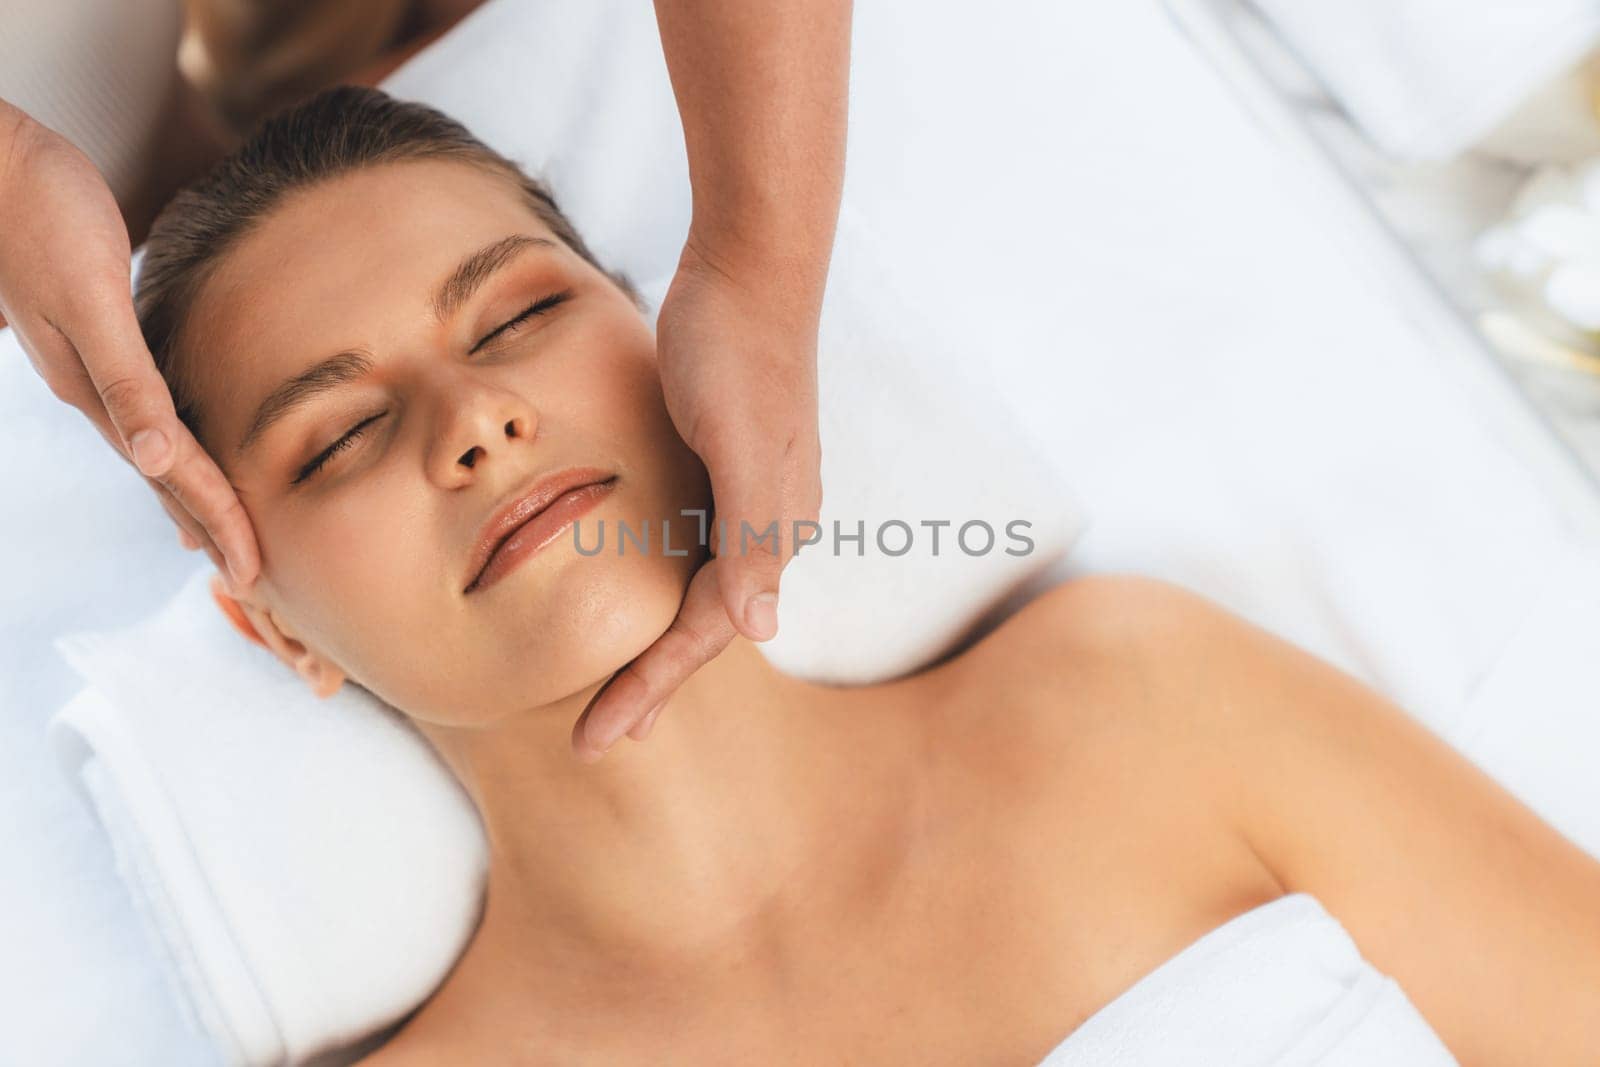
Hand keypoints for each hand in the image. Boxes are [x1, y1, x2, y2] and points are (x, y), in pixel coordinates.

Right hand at [0, 102, 259, 585]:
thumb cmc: (42, 213)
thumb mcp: (89, 299)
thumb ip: (124, 379)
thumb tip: (154, 459)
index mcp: (100, 391)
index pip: (175, 474)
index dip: (218, 521)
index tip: (253, 573)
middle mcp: (94, 389)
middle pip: (165, 475)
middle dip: (210, 524)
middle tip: (251, 576)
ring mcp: (89, 363)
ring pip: (153, 447)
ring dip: (190, 491)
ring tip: (220, 530)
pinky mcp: (95, 331)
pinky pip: (144, 404)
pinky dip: (171, 440)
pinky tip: (175, 445)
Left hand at [571, 237, 822, 759]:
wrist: (749, 269)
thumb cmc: (740, 352)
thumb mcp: (744, 442)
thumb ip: (754, 534)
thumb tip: (762, 630)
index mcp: (773, 529)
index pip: (708, 632)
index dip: (653, 685)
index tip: (599, 735)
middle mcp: (765, 523)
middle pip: (705, 625)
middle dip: (655, 683)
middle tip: (600, 736)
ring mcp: (744, 493)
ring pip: (698, 591)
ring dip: (660, 643)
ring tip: (619, 688)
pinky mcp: (719, 463)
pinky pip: (689, 547)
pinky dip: (660, 587)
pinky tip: (636, 593)